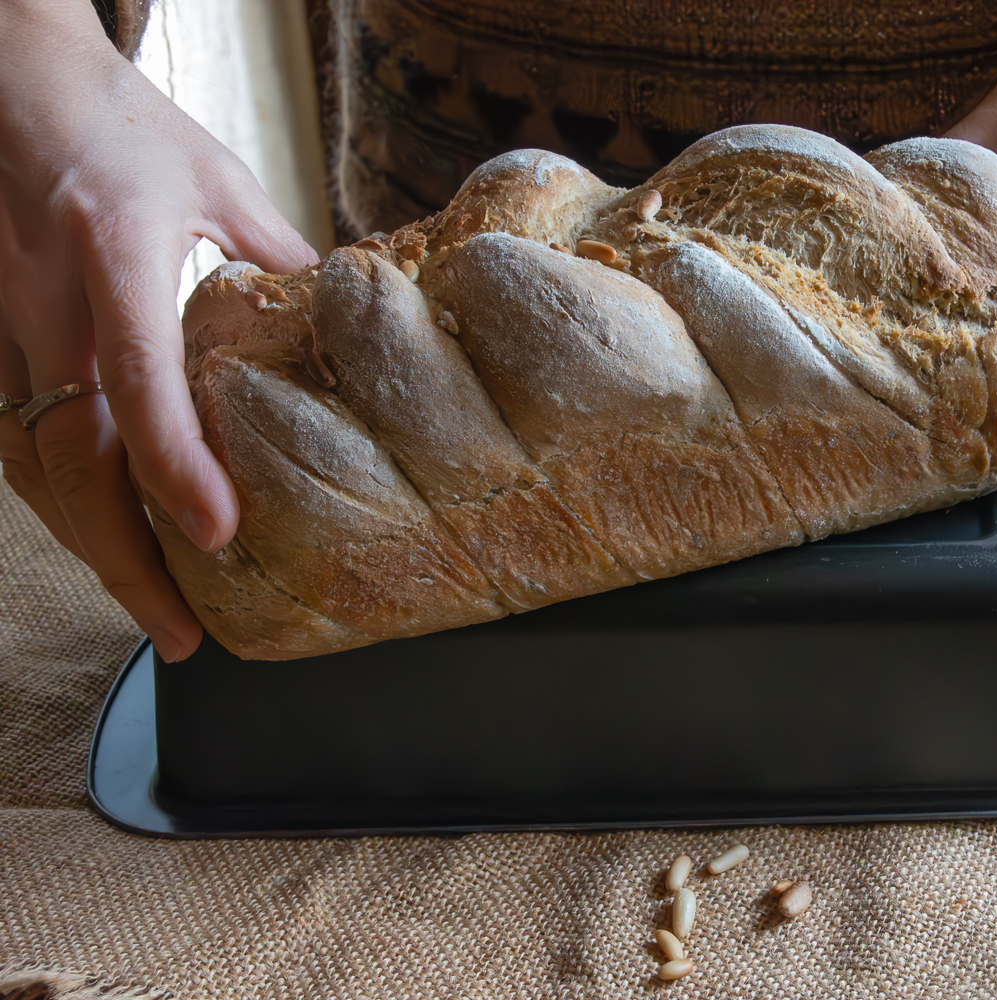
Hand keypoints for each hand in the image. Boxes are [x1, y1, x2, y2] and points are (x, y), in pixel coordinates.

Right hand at [0, 0, 317, 658]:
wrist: (14, 88)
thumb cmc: (125, 126)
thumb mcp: (221, 180)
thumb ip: (281, 259)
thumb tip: (341, 326)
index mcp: (117, 250)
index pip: (137, 377)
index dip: (173, 464)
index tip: (215, 536)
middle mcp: (48, 301)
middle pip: (70, 455)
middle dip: (122, 558)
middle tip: (181, 633)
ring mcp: (4, 326)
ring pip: (31, 465)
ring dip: (89, 548)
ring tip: (151, 611)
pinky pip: (11, 443)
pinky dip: (58, 506)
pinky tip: (102, 542)